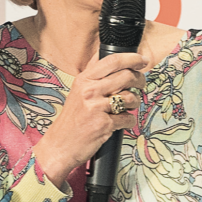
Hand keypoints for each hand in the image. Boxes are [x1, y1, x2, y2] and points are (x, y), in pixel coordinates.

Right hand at [33, 52, 145, 186]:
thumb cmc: (72, 119)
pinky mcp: (104, 124)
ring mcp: (96, 107)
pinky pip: (128, 118)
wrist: (59, 145)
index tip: (142, 59)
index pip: (112, 61)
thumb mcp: (77, 91)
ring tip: (130, 106)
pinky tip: (122, 122)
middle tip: (141, 85)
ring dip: (136, 102)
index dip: (132, 58)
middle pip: (126, 76)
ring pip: (131, 97)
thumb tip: (106, 56)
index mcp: (83, 80)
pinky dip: (129, 121)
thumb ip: (92, 75)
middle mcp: (89, 91)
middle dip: (140, 80)